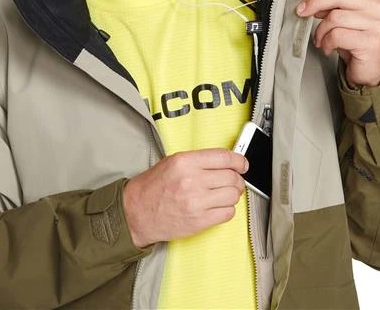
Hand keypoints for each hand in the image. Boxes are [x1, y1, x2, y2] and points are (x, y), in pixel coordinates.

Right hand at [122, 149, 247, 247]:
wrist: (136, 212)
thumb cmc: (154, 186)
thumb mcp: (173, 161)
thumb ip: (199, 160)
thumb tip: (226, 161)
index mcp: (185, 162)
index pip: (224, 158)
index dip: (239, 161)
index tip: (242, 164)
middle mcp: (192, 180)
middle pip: (232, 177)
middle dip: (237, 179)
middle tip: (233, 180)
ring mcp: (196, 202)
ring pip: (233, 195)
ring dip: (233, 194)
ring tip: (224, 194)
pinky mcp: (199, 221)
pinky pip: (228, 213)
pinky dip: (227, 209)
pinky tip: (217, 206)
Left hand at [296, 0, 379, 87]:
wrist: (375, 72)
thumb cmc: (360, 45)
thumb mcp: (348, 20)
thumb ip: (336, 5)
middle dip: (315, 2)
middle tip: (301, 12)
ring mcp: (379, 25)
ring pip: (335, 17)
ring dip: (321, 30)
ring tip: (320, 40)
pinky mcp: (372, 42)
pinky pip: (337, 35)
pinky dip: (326, 42)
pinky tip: (328, 48)